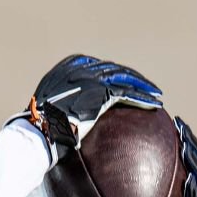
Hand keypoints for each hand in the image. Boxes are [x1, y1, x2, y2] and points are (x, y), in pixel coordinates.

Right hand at [24, 54, 162, 158]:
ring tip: (156, 96)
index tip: (125, 81)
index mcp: (68, 67)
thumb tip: (68, 117)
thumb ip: (63, 102)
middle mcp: (81, 68)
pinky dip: (142, 99)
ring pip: (125, 79)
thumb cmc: (41, 126)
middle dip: (132, 78)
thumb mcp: (49, 106)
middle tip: (146, 87)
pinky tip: (154, 105)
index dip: (115, 74)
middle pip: (114, 70)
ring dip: (143, 87)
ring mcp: (92, 79)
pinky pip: (127, 94)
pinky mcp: (101, 93)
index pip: (98, 66)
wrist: (41, 131)